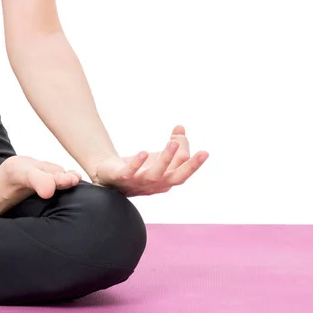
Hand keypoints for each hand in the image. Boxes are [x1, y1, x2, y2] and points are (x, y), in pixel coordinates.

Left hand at [91, 125, 207, 196]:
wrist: (108, 174)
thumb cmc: (138, 167)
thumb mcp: (159, 156)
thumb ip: (173, 143)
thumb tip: (181, 127)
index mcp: (167, 180)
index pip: (182, 168)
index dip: (185, 150)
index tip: (180, 133)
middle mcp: (155, 185)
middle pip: (177, 178)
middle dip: (191, 166)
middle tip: (204, 153)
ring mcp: (139, 183)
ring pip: (156, 174)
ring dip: (166, 159)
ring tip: (172, 143)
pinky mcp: (121, 178)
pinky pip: (130, 173)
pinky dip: (138, 164)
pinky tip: (144, 152)